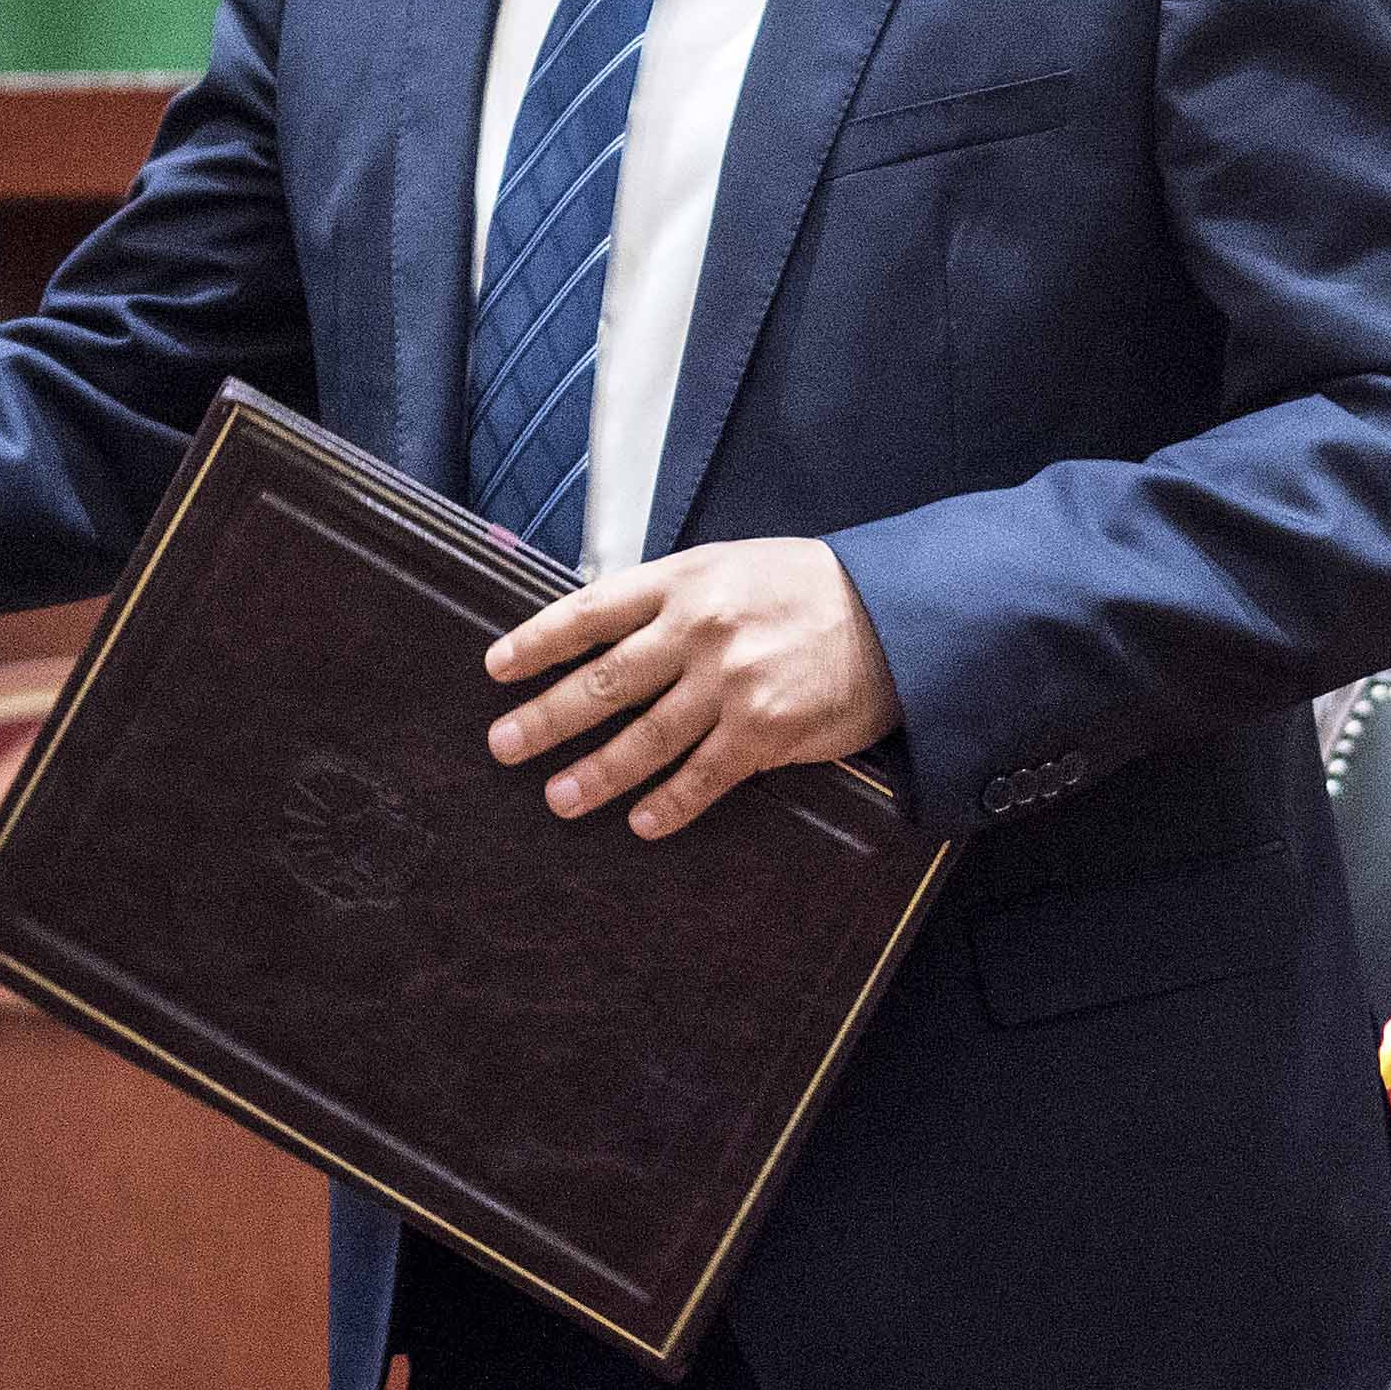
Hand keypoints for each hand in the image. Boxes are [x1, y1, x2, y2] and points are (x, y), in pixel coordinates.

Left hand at [481, 535, 897, 839]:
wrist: (894, 615)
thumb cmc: (806, 589)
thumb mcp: (730, 567)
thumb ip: (670, 598)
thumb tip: (603, 631)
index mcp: (683, 581)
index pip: (589, 612)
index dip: (537, 642)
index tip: (496, 668)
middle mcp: (698, 630)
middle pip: (602, 681)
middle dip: (546, 718)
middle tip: (504, 745)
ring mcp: (730, 683)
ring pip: (643, 738)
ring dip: (594, 773)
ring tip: (558, 797)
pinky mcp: (764, 730)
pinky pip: (702, 776)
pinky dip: (667, 804)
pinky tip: (639, 823)